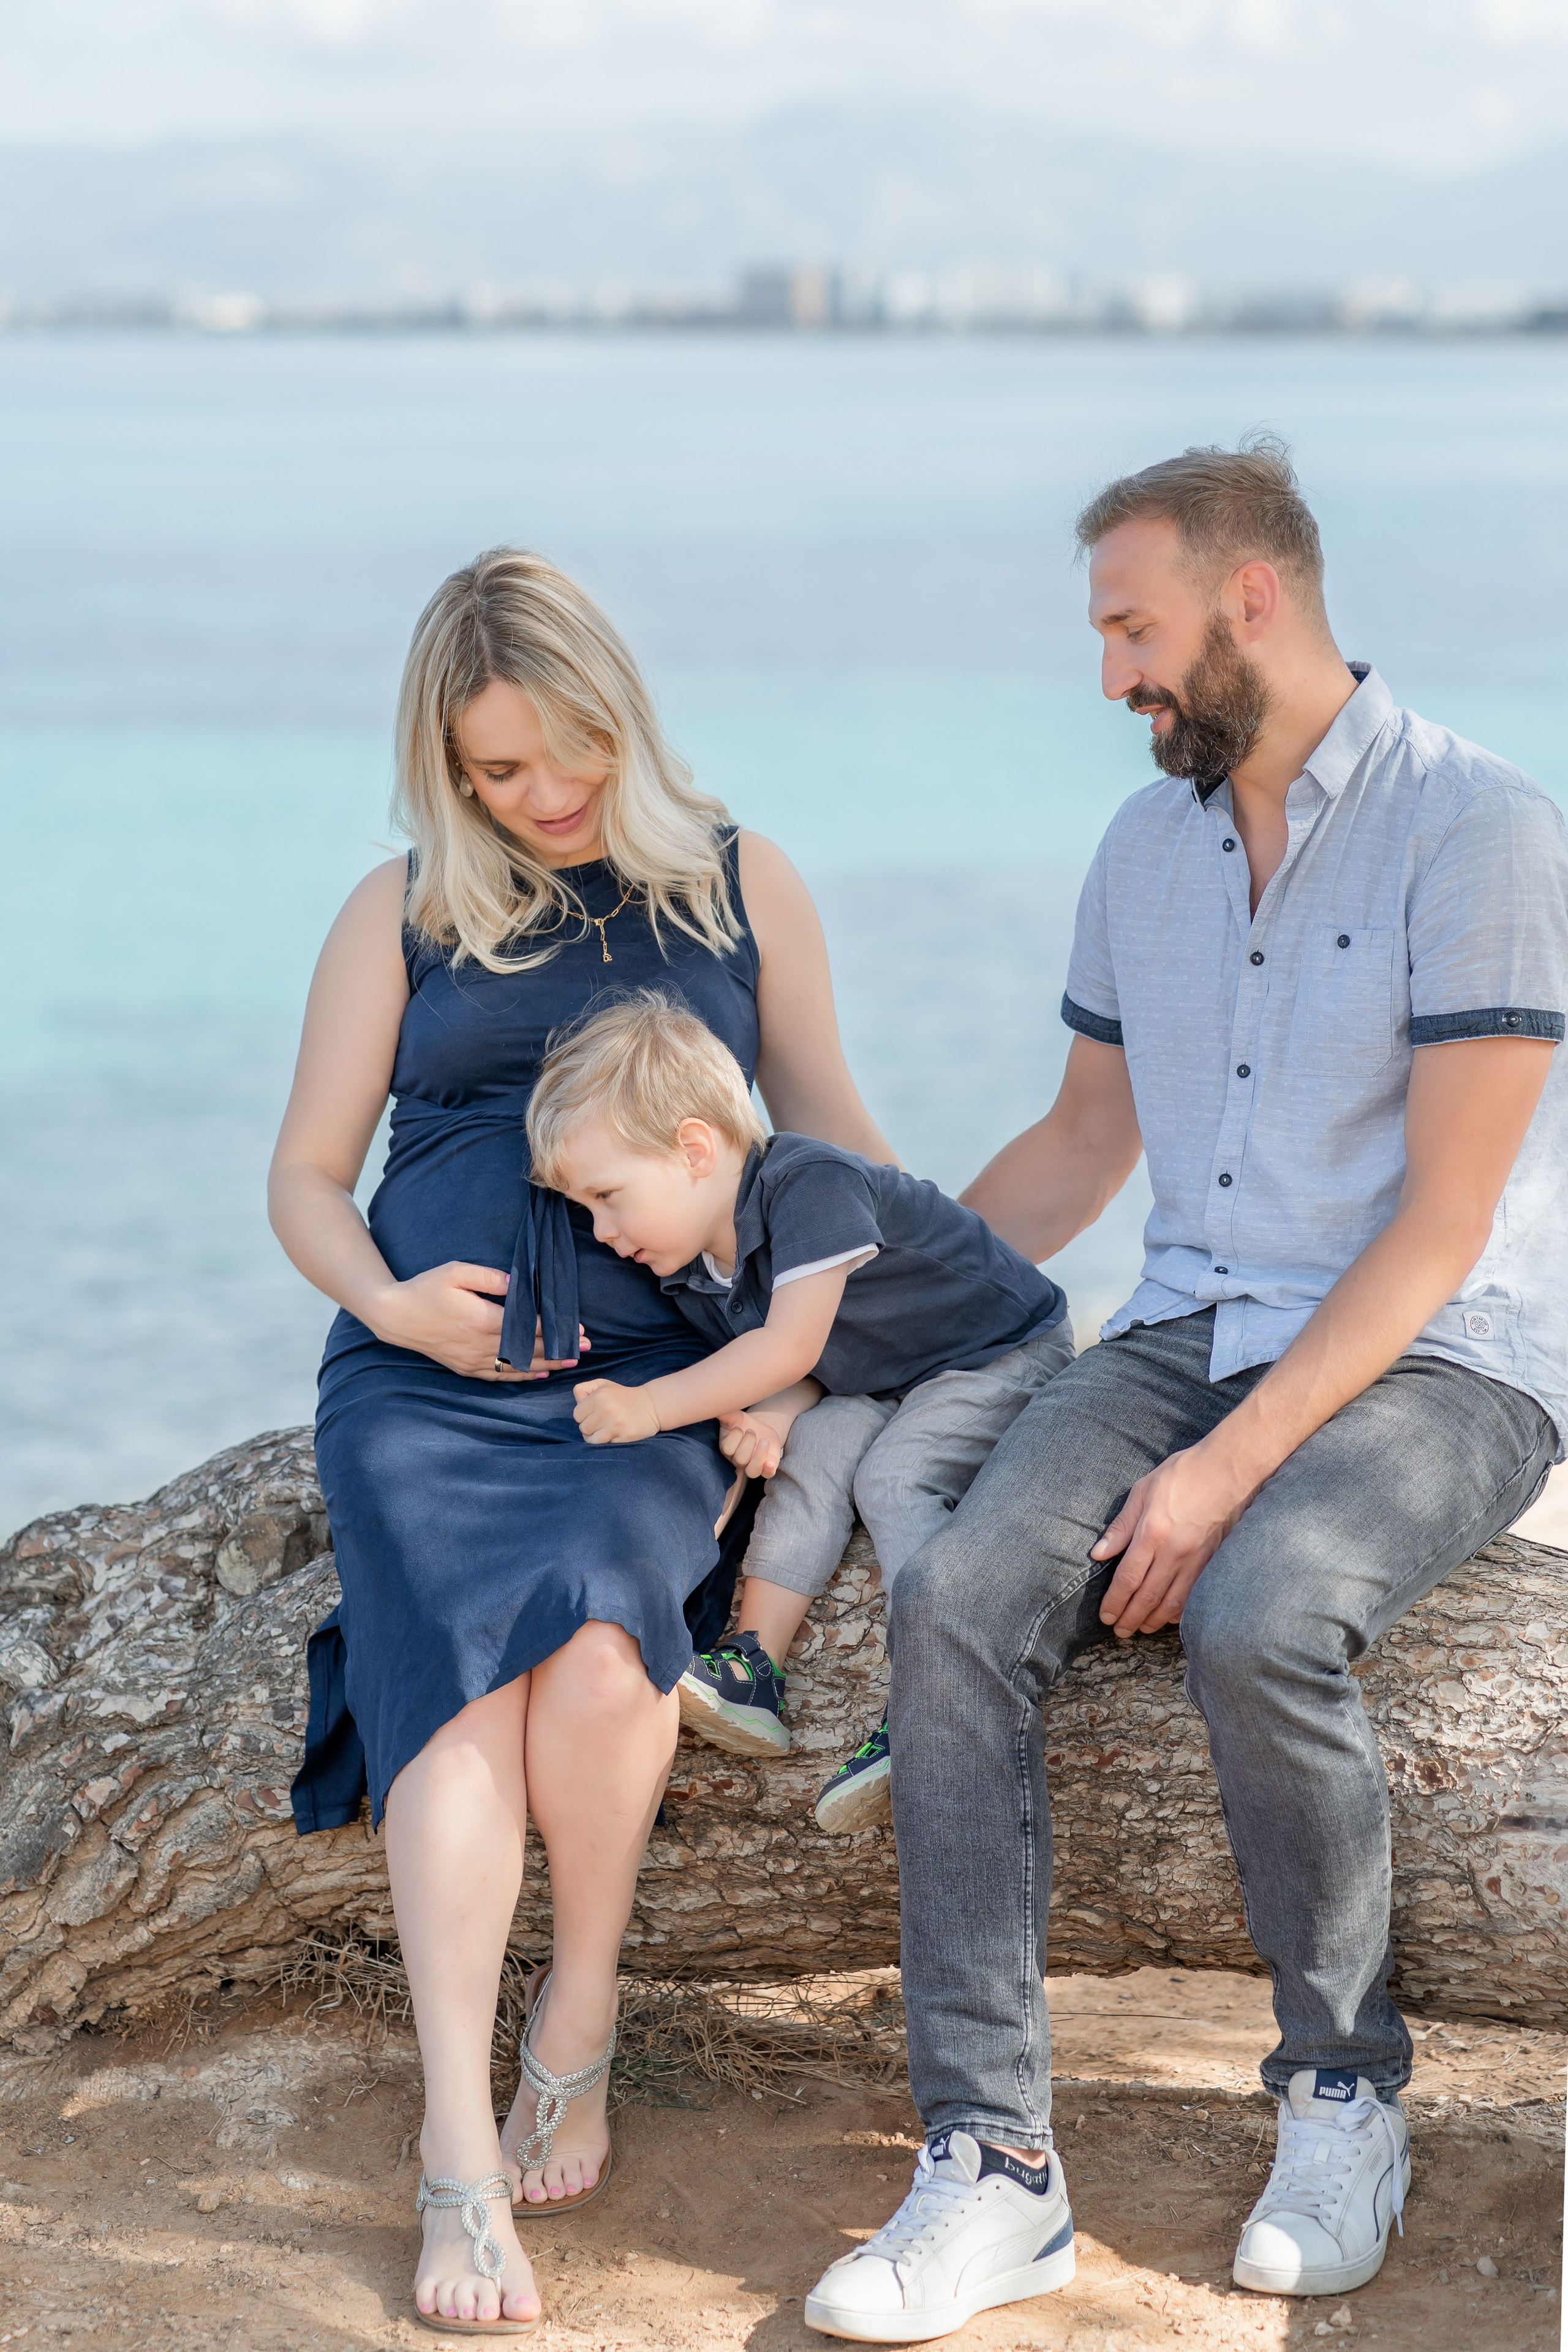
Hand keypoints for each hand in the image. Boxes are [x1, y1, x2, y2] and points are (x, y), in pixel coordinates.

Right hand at [368, 1264, 586, 1382]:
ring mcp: (471, 1360)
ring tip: (570, 1364)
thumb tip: (519, 1283)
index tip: (576, 1328)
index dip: (553, 1329)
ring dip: (545, 1365)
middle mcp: (479, 1345)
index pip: (527, 1327)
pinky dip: (521, 1376)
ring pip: (516, 1366)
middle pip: (528, 1350)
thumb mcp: (456, 1272)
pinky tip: (538, 1374)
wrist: (396, 1315)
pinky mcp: (464, 1367)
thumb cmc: (426, 1288)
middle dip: (558, 1349)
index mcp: (481, 1319)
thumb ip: (490, 1277)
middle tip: (585, 1348)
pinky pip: (499, 1376)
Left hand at [573, 1379, 660, 1444]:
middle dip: (590, 1427)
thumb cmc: (623, 1396)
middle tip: (602, 1422)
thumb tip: (576, 1403)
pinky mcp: (625, 1437)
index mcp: (599, 1396)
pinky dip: (608, 1442)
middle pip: (583, 1428)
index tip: (594, 1414)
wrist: (652, 1405)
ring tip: (606, 1431)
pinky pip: (605, 1445)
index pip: (577, 1414)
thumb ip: (584, 1390)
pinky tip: (616, 1434)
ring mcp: (616, 1425)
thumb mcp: (603, 1385)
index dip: (584, 1416)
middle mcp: (606, 1410)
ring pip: (591, 1440)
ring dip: (596, 1437)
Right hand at [718, 1411, 782, 1479]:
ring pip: (752, 1471)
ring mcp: (752, 1465)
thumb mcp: (734, 1416)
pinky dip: (769, 1469)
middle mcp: (738, 1460)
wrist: (761, 1430)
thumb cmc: (744, 1424)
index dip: (734, 1437)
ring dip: (759, 1456)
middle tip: (752, 1431)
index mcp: (727, 1448)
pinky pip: (766, 1474)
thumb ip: (723, 1412)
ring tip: (764, 1441)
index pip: (727, 1449)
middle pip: (740, 1459)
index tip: (740, 1427)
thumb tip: (713, 1404)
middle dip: (748, 1442)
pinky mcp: (766, 1468)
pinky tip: (770, 1462)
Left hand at [1092, 1443, 1256, 1637]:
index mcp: (1152, 1532)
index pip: (1127, 1578)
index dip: (1114, 1602)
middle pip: (1147, 1597)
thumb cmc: (1184, 1474)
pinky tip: (1170, 1617)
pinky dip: (1181, 1612)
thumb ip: (1121, 1526)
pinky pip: (1195, 1596)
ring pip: (1172, 1603)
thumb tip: (1098, 1553)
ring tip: (1140, 1629)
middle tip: (1119, 1632)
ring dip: (1153, 1621)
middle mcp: (1174, 1552)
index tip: (1105, 1616)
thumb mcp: (1143, 1490)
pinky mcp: (1214, 1561)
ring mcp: (1197, 1559)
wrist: (1230, 1469)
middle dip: (1130, 1619)